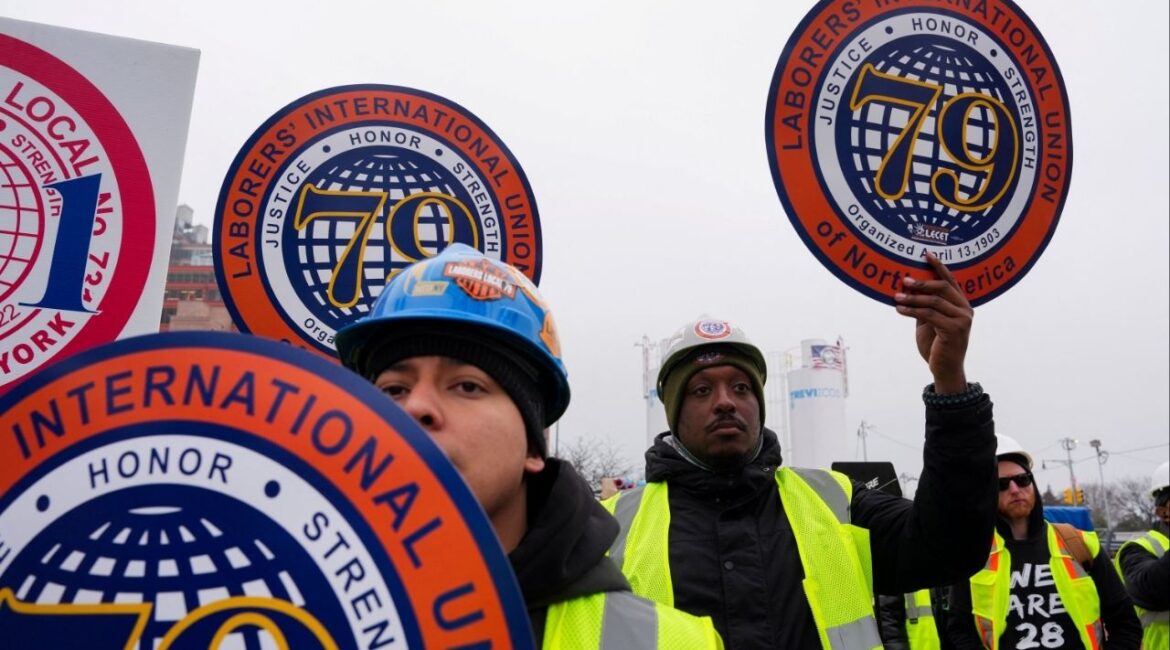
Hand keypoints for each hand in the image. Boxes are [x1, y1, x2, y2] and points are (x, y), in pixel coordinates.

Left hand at [895, 252, 971, 392]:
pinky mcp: (954, 330)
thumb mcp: (929, 321)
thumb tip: (908, 287)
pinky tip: (899, 309)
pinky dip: (912, 310)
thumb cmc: (936, 344)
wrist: (944, 369)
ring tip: (896, 296)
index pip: (951, 280)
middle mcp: (966, 309)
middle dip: (922, 281)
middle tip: (904, 279)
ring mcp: (962, 320)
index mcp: (962, 304)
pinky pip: (930, 315)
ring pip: (934, 301)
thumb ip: (925, 305)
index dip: (939, 266)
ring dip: (913, 298)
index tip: (925, 254)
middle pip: (943, 287)